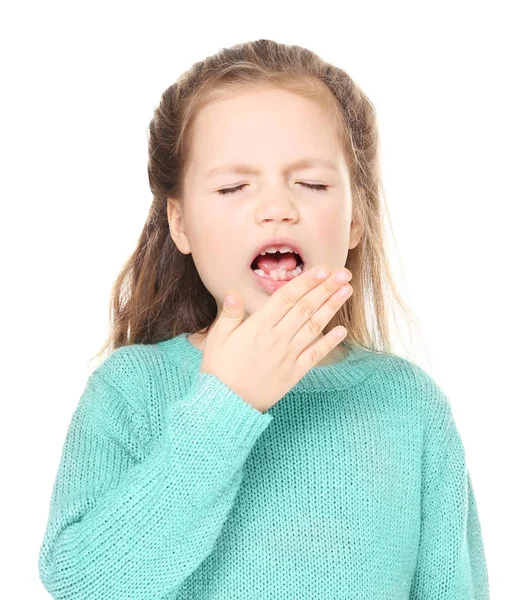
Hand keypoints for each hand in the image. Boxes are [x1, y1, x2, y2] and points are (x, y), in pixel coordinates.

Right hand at [199, 266, 352, 412]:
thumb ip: (229, 314)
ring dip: (332, 308)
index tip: (322, 270)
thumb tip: (233, 292)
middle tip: (344, 274)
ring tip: (347, 292)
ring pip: (314, 327)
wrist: (227, 405)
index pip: (287, 298)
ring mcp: (288, 356)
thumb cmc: (219, 370)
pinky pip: (315, 355)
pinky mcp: (294, 373)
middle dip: (326, 289)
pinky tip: (342, 330)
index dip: (306, 282)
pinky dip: (330, 342)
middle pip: (306, 308)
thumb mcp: (217, 338)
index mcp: (259, 326)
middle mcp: (277, 338)